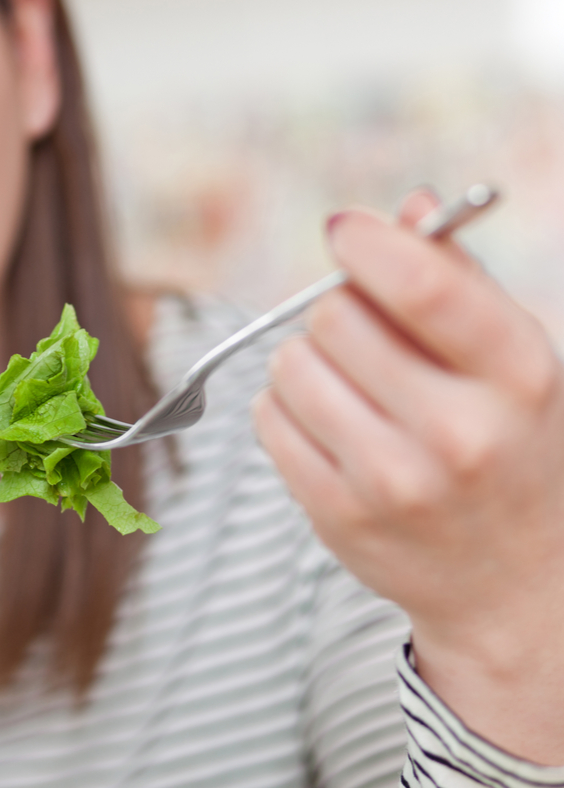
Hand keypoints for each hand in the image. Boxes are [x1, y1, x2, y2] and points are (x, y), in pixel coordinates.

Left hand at [253, 190, 563, 764]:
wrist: (515, 581)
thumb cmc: (510, 446)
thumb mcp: (512, 361)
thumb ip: (460, 279)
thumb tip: (409, 206)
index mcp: (519, 375)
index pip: (422, 285)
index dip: (369, 243)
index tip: (345, 230)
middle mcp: (458, 433)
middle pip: (335, 317)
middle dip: (340, 311)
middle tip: (366, 339)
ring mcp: (393, 482)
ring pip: (290, 365)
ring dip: (308, 362)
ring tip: (353, 390)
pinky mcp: (337, 516)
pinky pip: (268, 419)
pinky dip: (287, 409)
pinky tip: (332, 428)